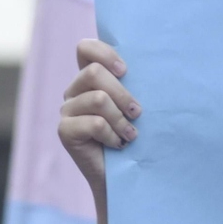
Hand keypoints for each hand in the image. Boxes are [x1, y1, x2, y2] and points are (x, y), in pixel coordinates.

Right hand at [58, 39, 139, 197]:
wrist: (127, 175)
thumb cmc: (137, 136)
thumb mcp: (137, 105)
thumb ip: (134, 84)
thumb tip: (157, 61)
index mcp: (90, 79)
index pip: (85, 48)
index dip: (104, 53)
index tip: (126, 71)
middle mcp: (75, 91)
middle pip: (94, 73)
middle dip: (123, 94)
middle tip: (138, 113)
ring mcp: (67, 110)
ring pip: (98, 98)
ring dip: (121, 119)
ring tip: (131, 134)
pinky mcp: (65, 131)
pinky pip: (94, 123)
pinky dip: (112, 135)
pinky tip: (118, 144)